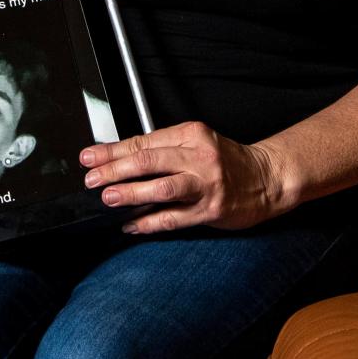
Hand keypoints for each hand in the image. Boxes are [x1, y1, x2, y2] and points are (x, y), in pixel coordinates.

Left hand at [79, 121, 283, 234]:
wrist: (267, 178)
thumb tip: (119, 158)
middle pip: (149, 160)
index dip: (113, 150)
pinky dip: (149, 222)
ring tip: (108, 198)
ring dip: (131, 193)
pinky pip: (174, 217)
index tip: (90, 156)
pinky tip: (131, 225)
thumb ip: (164, 147)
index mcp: (191, 134)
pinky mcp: (211, 209)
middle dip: (115, 169)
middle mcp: (198, 156)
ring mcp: (206, 184)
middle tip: (92, 178)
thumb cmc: (226, 160)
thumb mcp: (197, 142)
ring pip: (162, 187)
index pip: (144, 141)